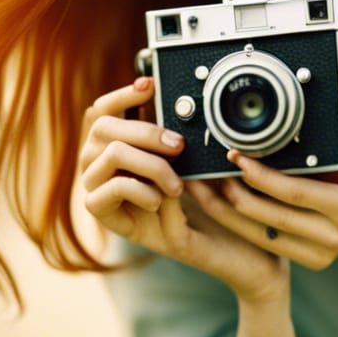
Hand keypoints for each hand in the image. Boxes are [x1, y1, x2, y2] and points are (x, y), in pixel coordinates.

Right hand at [78, 77, 288, 303]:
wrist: (237, 251)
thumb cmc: (216, 201)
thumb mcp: (197, 160)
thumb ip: (177, 136)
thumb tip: (170, 97)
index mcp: (119, 152)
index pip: (100, 113)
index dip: (121, 95)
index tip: (151, 85)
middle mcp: (102, 171)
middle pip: (102, 129)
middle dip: (145, 130)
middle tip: (179, 146)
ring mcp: (103, 197)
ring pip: (109, 156)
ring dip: (150, 162)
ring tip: (177, 182)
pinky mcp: (112, 222)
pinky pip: (109, 191)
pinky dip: (142, 189)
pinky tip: (165, 200)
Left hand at [189, 104, 337, 279]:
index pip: (295, 193)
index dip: (262, 176)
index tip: (239, 157)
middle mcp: (334, 235)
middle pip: (272, 216)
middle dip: (237, 193)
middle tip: (215, 169)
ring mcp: (323, 253)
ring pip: (265, 235)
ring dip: (233, 213)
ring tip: (212, 188)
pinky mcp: (314, 261)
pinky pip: (273, 245)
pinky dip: (247, 227)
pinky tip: (229, 208)